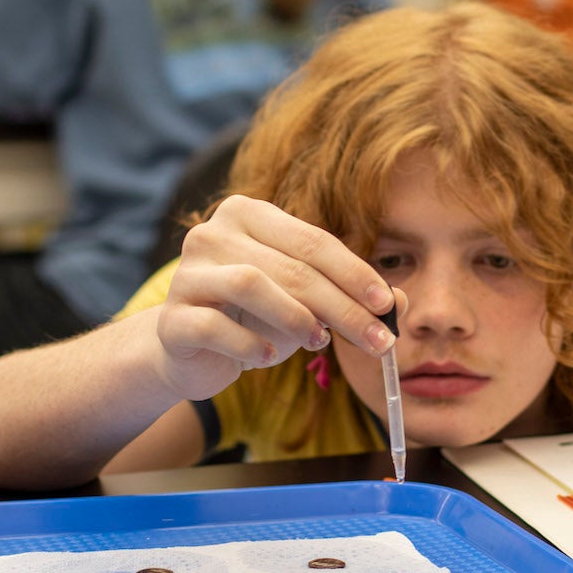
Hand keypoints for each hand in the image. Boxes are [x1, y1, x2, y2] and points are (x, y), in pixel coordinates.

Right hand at [155, 195, 397, 397]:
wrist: (190, 350)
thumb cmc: (254, 318)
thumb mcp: (306, 302)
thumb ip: (350, 297)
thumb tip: (401, 303)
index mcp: (249, 215)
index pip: (313, 241)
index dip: (355, 273)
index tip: (388, 305)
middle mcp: (212, 233)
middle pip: (292, 267)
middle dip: (343, 308)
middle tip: (379, 342)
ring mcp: (186, 273)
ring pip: (251, 284)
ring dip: (297, 318)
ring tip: (319, 342)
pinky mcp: (171, 318)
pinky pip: (215, 326)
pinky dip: (250, 344)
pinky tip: (267, 357)